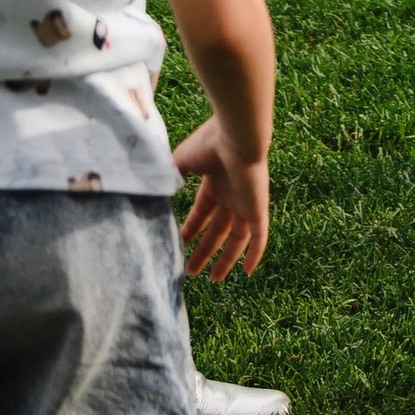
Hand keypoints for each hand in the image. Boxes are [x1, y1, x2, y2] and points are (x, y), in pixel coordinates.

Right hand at [172, 117, 270, 275]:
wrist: (236, 135)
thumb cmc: (208, 143)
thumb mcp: (181, 160)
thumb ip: (171, 176)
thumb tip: (154, 190)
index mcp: (215, 181)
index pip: (202, 212)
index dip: (191, 230)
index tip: (180, 245)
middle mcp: (231, 193)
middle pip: (217, 229)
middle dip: (205, 249)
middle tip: (192, 271)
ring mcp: (246, 202)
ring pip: (237, 237)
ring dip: (226, 258)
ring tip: (213, 279)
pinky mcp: (258, 207)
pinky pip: (259, 236)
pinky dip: (254, 253)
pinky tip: (247, 272)